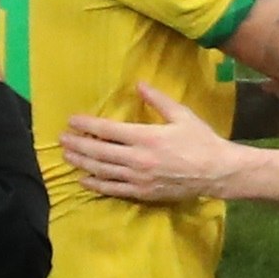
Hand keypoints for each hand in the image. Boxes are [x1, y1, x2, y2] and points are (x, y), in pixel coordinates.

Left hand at [61, 84, 238, 202]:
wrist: (217, 172)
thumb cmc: (201, 140)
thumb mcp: (182, 115)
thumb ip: (158, 100)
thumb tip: (139, 84)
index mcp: (146, 137)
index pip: (108, 130)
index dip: (87, 124)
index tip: (72, 120)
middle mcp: (138, 159)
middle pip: (99, 151)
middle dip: (78, 144)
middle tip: (61, 139)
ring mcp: (139, 178)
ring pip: (102, 171)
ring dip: (82, 163)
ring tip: (67, 156)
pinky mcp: (143, 193)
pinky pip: (114, 189)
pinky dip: (97, 185)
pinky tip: (84, 180)